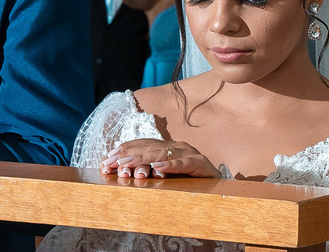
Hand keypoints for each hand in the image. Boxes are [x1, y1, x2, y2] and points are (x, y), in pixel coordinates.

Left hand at [101, 139, 219, 179]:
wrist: (220, 185)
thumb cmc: (192, 180)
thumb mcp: (168, 174)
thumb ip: (152, 171)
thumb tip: (126, 173)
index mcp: (168, 147)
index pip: (142, 144)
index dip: (125, 149)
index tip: (108, 157)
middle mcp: (176, 146)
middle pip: (148, 147)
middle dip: (127, 154)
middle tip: (111, 162)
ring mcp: (188, 153)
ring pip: (162, 153)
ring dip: (142, 158)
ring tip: (127, 163)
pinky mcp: (200, 164)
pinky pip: (183, 164)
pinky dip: (170, 165)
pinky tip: (158, 167)